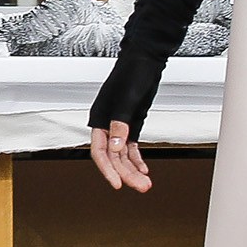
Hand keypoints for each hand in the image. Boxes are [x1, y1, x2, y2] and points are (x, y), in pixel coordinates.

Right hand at [86, 46, 166, 192]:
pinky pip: (130, 147)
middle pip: (114, 157)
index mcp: (100, 117)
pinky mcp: (130, 124)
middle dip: (126, 173)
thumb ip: (121, 124)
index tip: (117, 184)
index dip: (108, 170)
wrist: (146, 59)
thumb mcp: (127, 100)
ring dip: (132, 169)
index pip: (100, 151)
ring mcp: (119, 125)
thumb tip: (116, 147)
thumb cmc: (133, 73)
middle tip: (140, 186)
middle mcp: (107, 124)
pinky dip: (136, 159)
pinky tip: (143, 169)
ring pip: (122, 155)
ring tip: (145, 182)